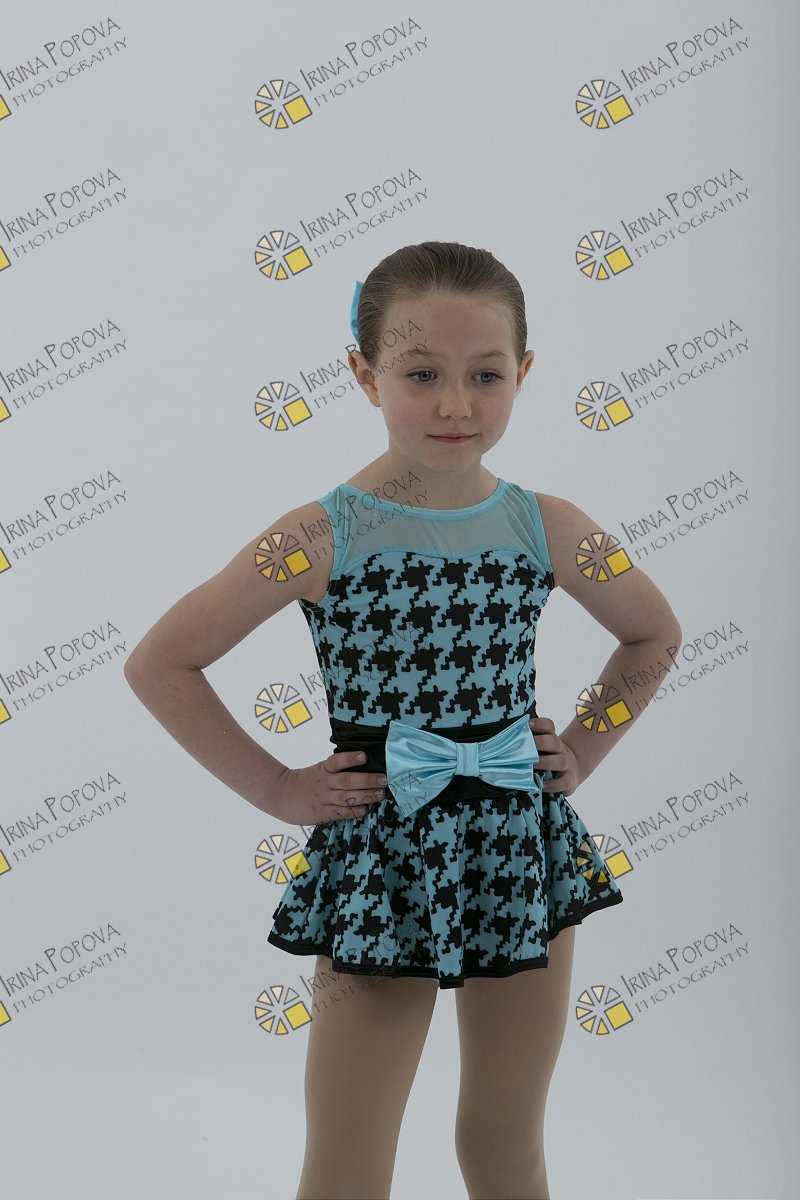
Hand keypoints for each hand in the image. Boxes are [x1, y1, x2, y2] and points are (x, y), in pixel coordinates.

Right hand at [271, 751, 387, 825]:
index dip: (350, 758)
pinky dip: (354, 811)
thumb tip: (365, 768)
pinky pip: (341, 813)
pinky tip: (365, 809)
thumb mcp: (319, 770)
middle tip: (385, 780)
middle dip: (368, 780)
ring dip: (366, 796)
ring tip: (380, 794)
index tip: (364, 756)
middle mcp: (324, 783)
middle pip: (348, 781)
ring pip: (347, 797)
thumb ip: (337, 770)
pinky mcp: (321, 813)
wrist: (281, 795)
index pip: (337, 761)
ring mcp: (323, 799)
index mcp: (324, 769)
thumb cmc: (306, 781)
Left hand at [528, 716, 582, 797]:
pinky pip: (563, 782)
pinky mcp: (569, 781)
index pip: (549, 726)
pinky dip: (553, 785)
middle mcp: (560, 750)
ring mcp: (566, 765)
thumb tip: (504, 744)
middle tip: (526, 746)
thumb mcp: (543, 748)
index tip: (528, 725)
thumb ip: (528, 745)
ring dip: (545, 762)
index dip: (539, 724)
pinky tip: (541, 785)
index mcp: (552, 739)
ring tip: (532, 766)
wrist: (572, 771)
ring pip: (560, 761)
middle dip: (540, 743)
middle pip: (554, 742)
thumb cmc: (548, 758)